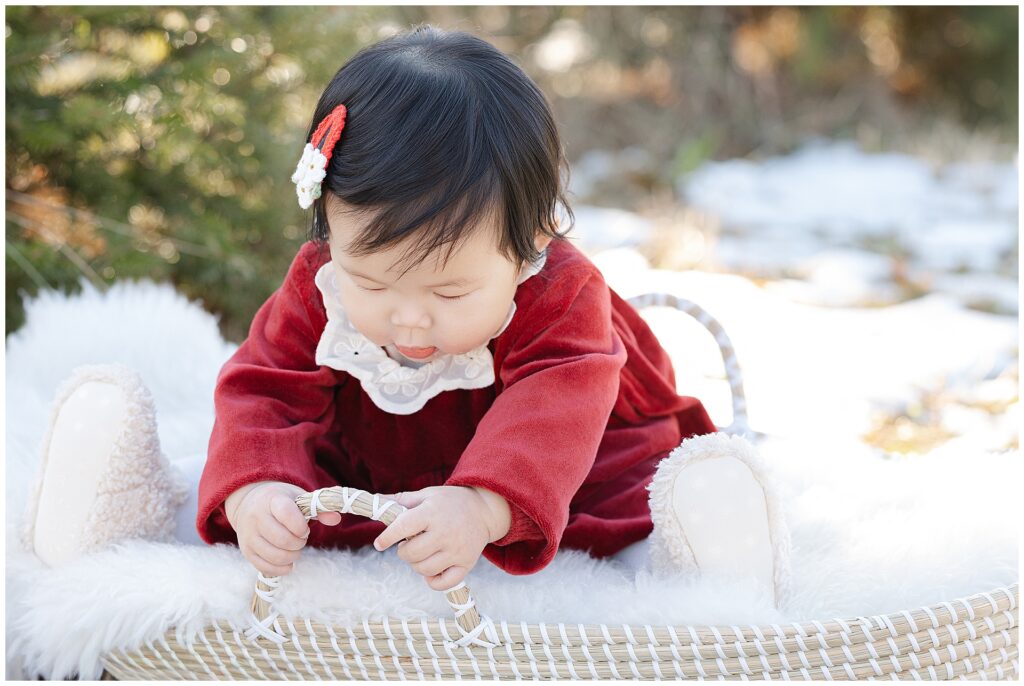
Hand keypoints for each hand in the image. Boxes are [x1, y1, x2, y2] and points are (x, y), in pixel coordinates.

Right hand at [225, 480, 341, 576]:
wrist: (249, 503)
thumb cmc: (281, 501)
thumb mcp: (299, 498)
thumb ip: (319, 508)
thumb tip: (336, 519)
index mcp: (272, 500)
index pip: (288, 515)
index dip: (301, 526)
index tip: (304, 528)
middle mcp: (256, 517)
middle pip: (283, 540)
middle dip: (299, 543)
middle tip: (301, 538)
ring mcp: (249, 535)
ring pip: (276, 556)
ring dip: (292, 556)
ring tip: (294, 548)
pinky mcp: (246, 551)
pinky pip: (265, 567)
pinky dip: (282, 568)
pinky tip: (288, 561)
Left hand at [372, 485, 504, 591]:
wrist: (484, 510)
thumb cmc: (450, 502)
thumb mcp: (426, 495)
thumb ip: (401, 501)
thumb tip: (375, 502)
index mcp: (432, 512)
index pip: (402, 527)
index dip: (387, 538)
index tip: (379, 544)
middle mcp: (445, 532)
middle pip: (411, 554)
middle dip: (403, 551)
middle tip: (409, 544)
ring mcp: (457, 550)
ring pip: (424, 570)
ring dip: (416, 564)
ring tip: (421, 553)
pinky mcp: (467, 563)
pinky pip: (443, 584)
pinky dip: (432, 581)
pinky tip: (432, 570)